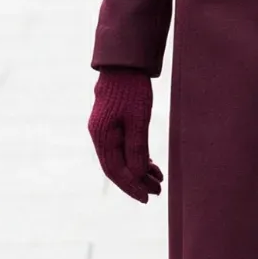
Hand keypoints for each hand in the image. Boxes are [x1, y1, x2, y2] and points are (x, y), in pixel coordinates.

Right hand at [88, 69, 162, 202]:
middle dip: (137, 182)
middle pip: (116, 167)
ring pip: (120, 158)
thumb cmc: (131, 88)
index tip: (147, 197)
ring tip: (158, 179)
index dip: (131, 186)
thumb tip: (136, 176)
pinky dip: (136, 157)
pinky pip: (122, 147)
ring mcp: (104, 129)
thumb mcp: (138, 119)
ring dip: (138, 171)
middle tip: (157, 192)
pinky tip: (150, 164)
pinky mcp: (113, 123)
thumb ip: (136, 148)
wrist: (125, 62)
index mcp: (101, 135)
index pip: (115, 170)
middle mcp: (99, 135)